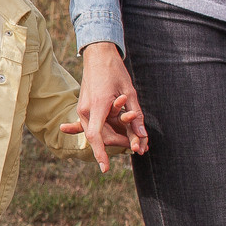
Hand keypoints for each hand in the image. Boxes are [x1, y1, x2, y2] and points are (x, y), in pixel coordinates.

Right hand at [66, 42, 148, 171]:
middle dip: (119, 143)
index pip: (96, 136)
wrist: (98, 56)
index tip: (105, 169)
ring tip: (133, 138)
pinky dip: (107, 129)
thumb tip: (142, 136)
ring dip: (114, 136)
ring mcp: (83, 109)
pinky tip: (117, 131)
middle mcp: (86, 110)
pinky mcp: (84, 107)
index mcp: (97, 106)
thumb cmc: (115, 72)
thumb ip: (136, 116)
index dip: (100, 154)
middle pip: (100, 137)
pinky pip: (94, 124)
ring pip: (97, 132)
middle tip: (138, 147)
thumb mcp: (130, 93)